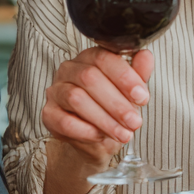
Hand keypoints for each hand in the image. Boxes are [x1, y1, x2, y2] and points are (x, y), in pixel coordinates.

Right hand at [42, 47, 152, 168]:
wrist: (96, 138)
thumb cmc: (112, 108)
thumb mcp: (130, 91)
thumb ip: (138, 73)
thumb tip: (146, 56)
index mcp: (90, 57)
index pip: (103, 57)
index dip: (124, 77)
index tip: (142, 97)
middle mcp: (69, 69)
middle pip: (89, 78)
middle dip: (116, 103)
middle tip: (135, 122)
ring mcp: (56, 90)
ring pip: (76, 98)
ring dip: (104, 119)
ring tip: (123, 134)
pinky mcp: (48, 113)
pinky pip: (64, 120)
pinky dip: (86, 130)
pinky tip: (101, 136)